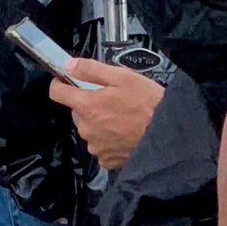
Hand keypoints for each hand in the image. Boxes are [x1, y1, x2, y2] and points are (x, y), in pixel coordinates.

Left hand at [49, 59, 163, 170]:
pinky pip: (101, 146)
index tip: (66, 81)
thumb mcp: (123, 77)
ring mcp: (96, 146)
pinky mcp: (107, 160)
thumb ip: (91, 70)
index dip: (60, 84)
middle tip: (113, 99)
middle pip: (78, 111)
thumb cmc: (149, 104)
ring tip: (124, 118)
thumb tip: (69, 65)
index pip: (57, 93)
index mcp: (87, 105)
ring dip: (101, 122)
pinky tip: (125, 133)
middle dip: (90, 104)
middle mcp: (86, 128)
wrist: (169, 135)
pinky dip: (109, 140)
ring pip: (90, 129)